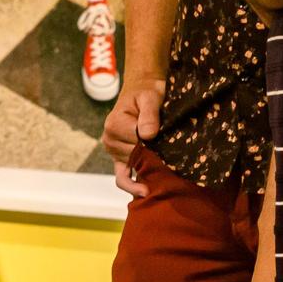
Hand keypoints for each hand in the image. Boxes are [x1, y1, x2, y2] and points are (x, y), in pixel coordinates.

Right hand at [101, 79, 165, 195]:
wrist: (141, 88)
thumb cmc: (147, 91)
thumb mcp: (150, 97)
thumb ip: (149, 114)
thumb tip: (147, 135)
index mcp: (114, 125)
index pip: (138, 146)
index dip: (155, 147)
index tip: (169, 144)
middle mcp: (110, 140)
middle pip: (136, 160)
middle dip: (153, 159)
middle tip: (173, 159)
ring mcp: (113, 151)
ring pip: (131, 170)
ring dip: (146, 172)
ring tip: (166, 176)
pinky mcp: (119, 158)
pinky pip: (122, 177)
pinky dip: (132, 186)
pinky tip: (146, 193)